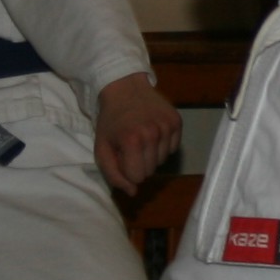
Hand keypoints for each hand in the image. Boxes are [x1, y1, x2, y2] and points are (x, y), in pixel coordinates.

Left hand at [94, 73, 181, 193]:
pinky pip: (173, 148)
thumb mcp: (102, 148)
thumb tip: (133, 192)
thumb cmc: (111, 120)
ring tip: (142, 138)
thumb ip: (114, 174)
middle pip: (151, 171)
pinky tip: (154, 132)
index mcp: (132, 141)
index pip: (138, 177)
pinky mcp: (177, 121)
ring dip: (152, 154)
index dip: (128, 170)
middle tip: (131, 146)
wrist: (125, 87)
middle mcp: (153, 134)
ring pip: (162, 161)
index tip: (121, 156)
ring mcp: (167, 127)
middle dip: (139, 163)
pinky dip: (163, 145)